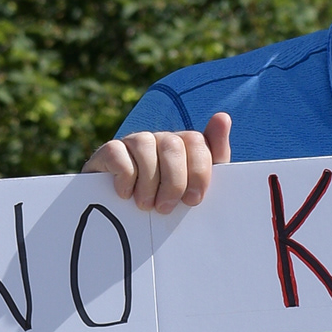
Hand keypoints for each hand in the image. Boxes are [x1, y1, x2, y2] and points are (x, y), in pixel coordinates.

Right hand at [85, 109, 231, 212]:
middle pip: (173, 145)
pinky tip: (126, 194)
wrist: (121, 214)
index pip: (197, 142)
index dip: (199, 172)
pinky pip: (118, 153)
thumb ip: (214, 156)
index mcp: (183, 145)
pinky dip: (125, 177)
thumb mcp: (193, 187)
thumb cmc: (163, 201)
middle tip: (166, 208)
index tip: (193, 200)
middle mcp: (159, 138)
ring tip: (146, 206)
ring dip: (148, 182)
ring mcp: (133, 142)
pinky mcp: (108, 151)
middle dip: (174, 182)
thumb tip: (223, 117)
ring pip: (145, 145)